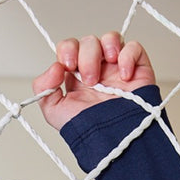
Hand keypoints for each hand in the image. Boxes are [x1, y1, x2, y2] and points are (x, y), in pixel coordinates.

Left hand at [33, 32, 155, 130]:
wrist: (112, 140)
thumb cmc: (87, 129)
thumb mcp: (53, 111)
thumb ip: (42, 86)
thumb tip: (54, 66)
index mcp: (76, 74)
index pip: (69, 47)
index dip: (67, 50)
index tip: (67, 67)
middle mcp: (96, 67)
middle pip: (88, 41)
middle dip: (86, 57)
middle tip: (90, 80)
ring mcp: (116, 67)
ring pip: (110, 38)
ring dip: (105, 49)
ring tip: (105, 74)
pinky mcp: (137, 69)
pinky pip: (133, 47)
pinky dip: (127, 56)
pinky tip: (124, 75)